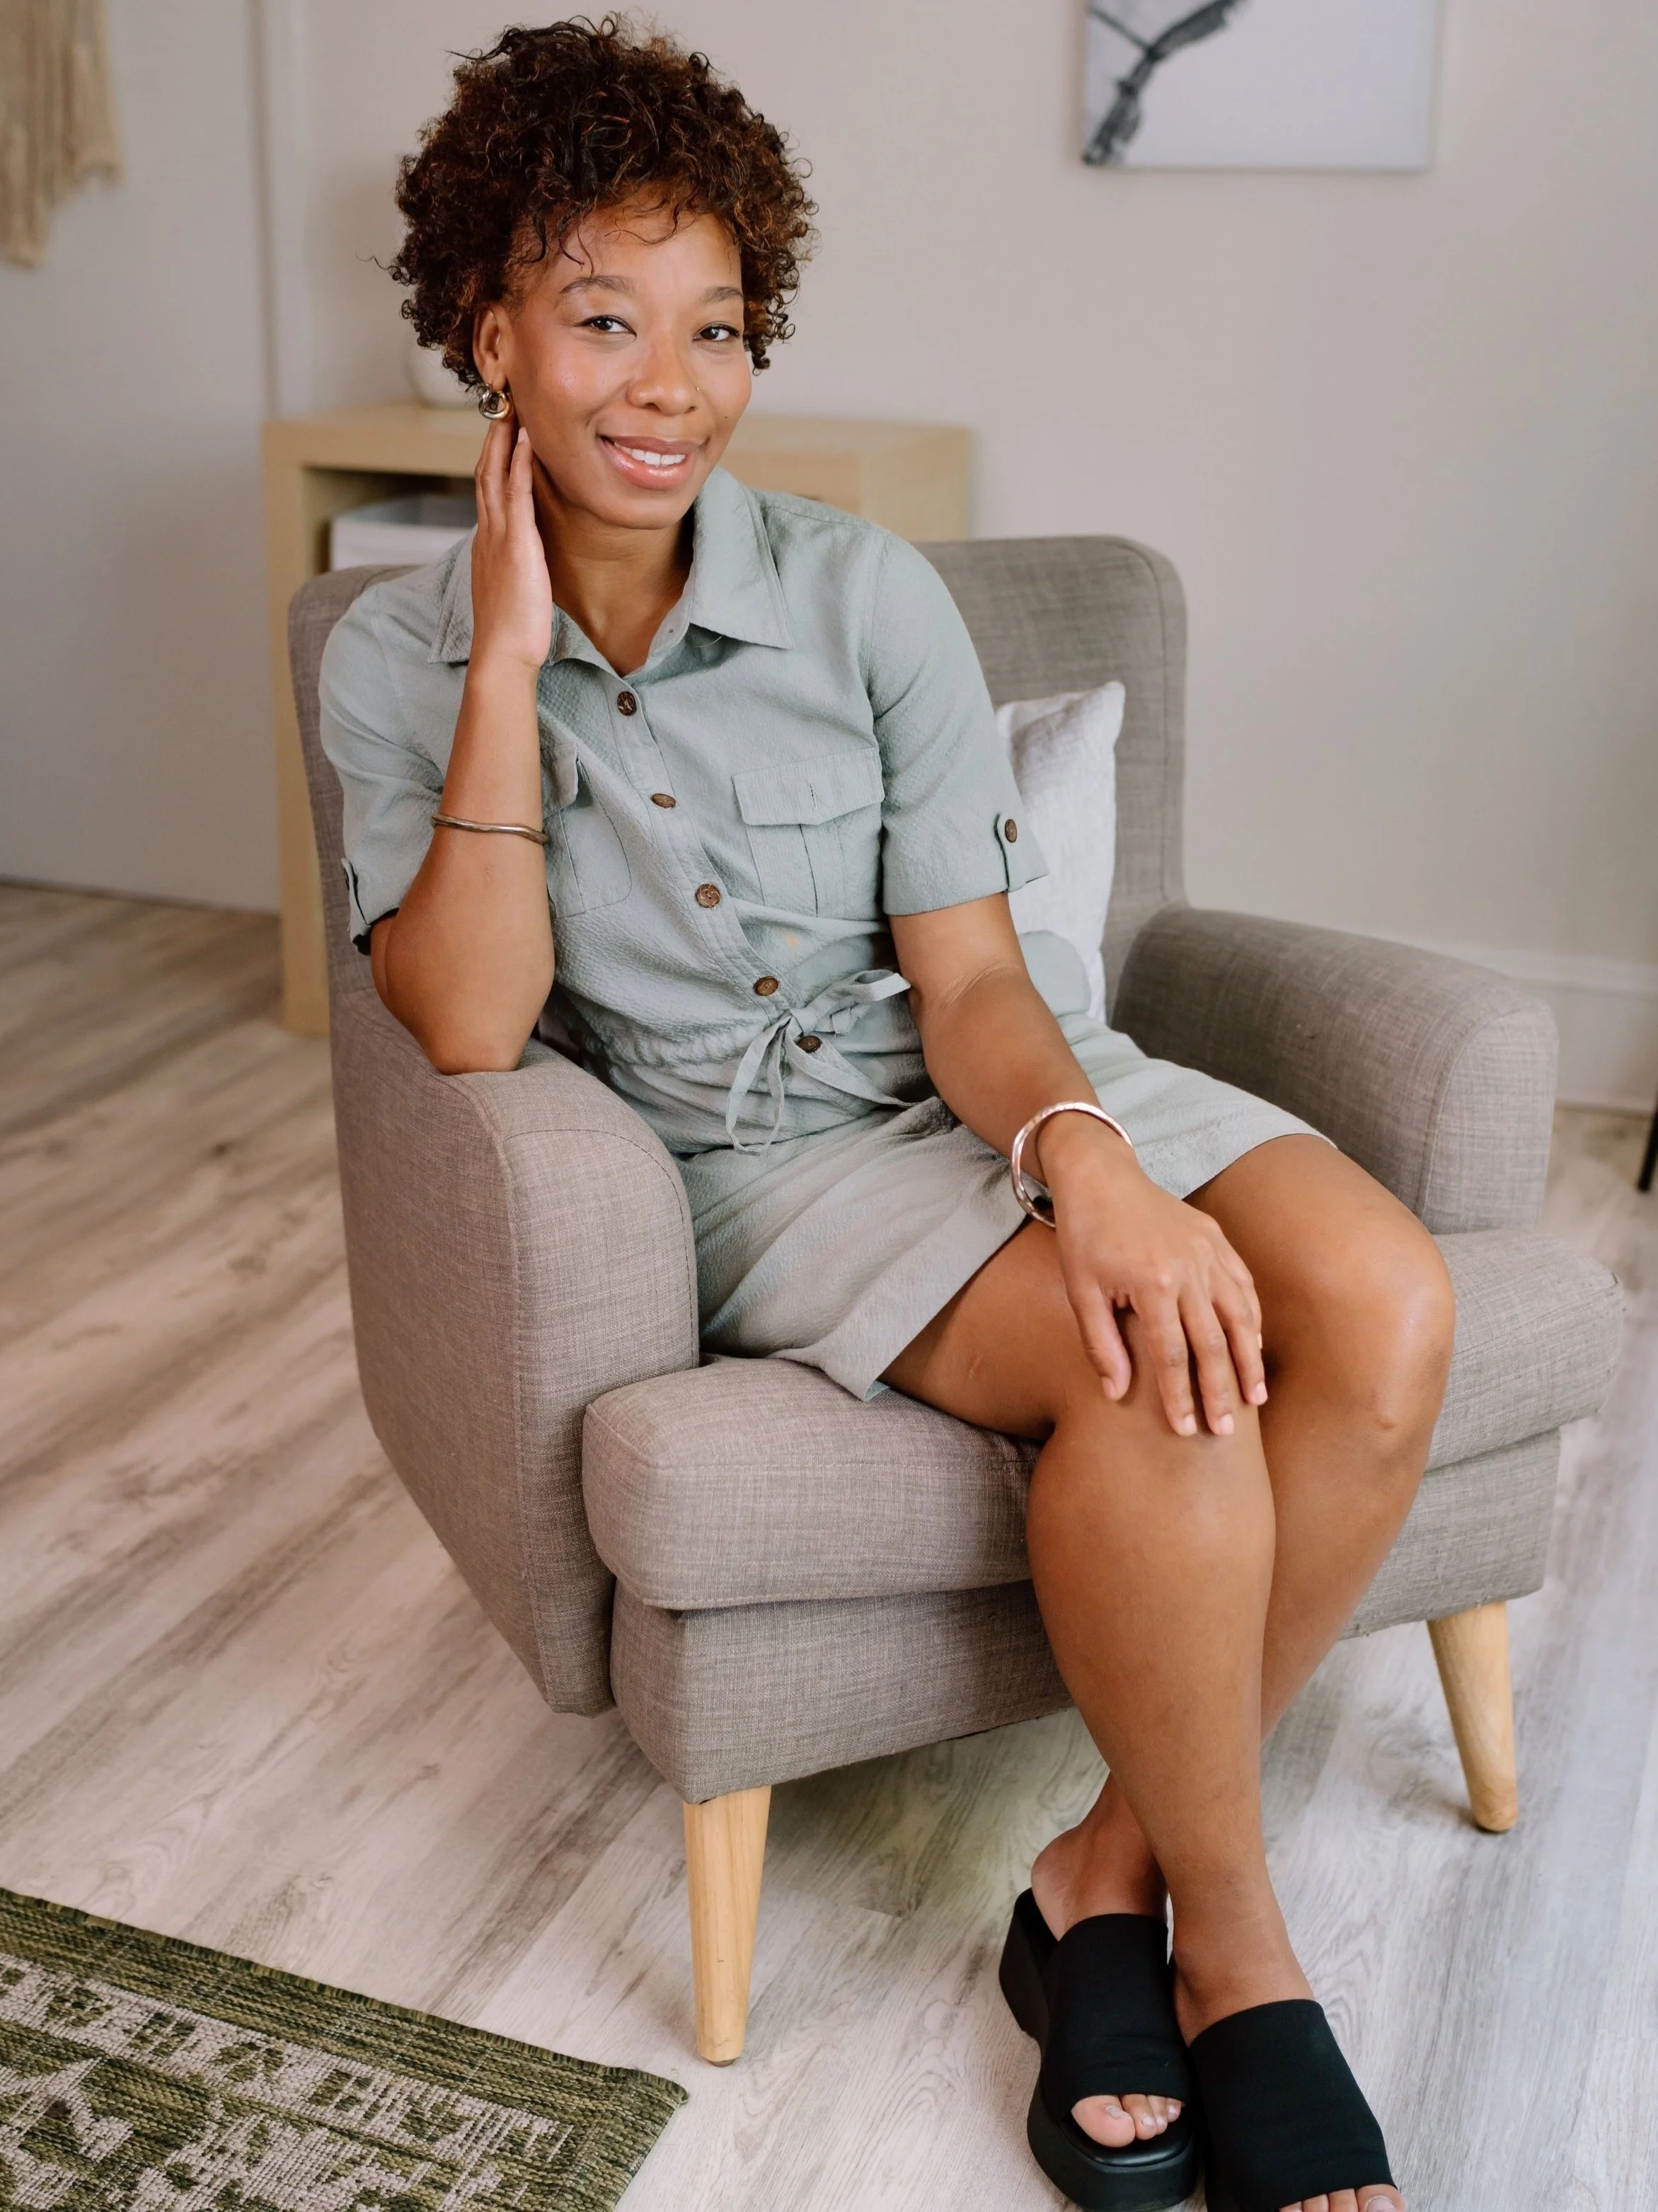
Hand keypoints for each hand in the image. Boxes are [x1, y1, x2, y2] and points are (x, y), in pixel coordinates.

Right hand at [470, 411, 553, 674]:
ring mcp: (497, 536)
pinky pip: (516, 494)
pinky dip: (520, 464)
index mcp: (487, 543)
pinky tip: (528, 439)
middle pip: (485, 471)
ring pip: (495, 474)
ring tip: (513, 404)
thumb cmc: (511, 633)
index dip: (493, 457)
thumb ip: (516, 566)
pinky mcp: (515, 545)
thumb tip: (527, 559)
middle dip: (493, 435)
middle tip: (503, 400)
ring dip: (503, 437)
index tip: (503, 429)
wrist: (503, 655)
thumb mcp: (512, 588)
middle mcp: (487, 533)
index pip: (487, 489)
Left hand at [1039, 1116, 1265, 1436]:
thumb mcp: (1080, 1292)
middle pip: (1212, 1342)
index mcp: (1152, 1282)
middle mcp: (1189, 1268)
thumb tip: (1116, 1394)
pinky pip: (1244, 1286)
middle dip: (1219, 1390)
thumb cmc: (1085, 1238)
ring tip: (1254, 1399)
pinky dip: (1252, 1320)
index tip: (1185, 1430)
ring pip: (1240, 1316)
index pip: (1171, 1354)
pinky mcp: (1218, 1240)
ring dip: (1248, 1360)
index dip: (1179, 1396)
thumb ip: (1100, 1343)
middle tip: (1225, 1430)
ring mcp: (1209, 1252)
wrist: (1102, 1178)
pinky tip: (1254, 1348)